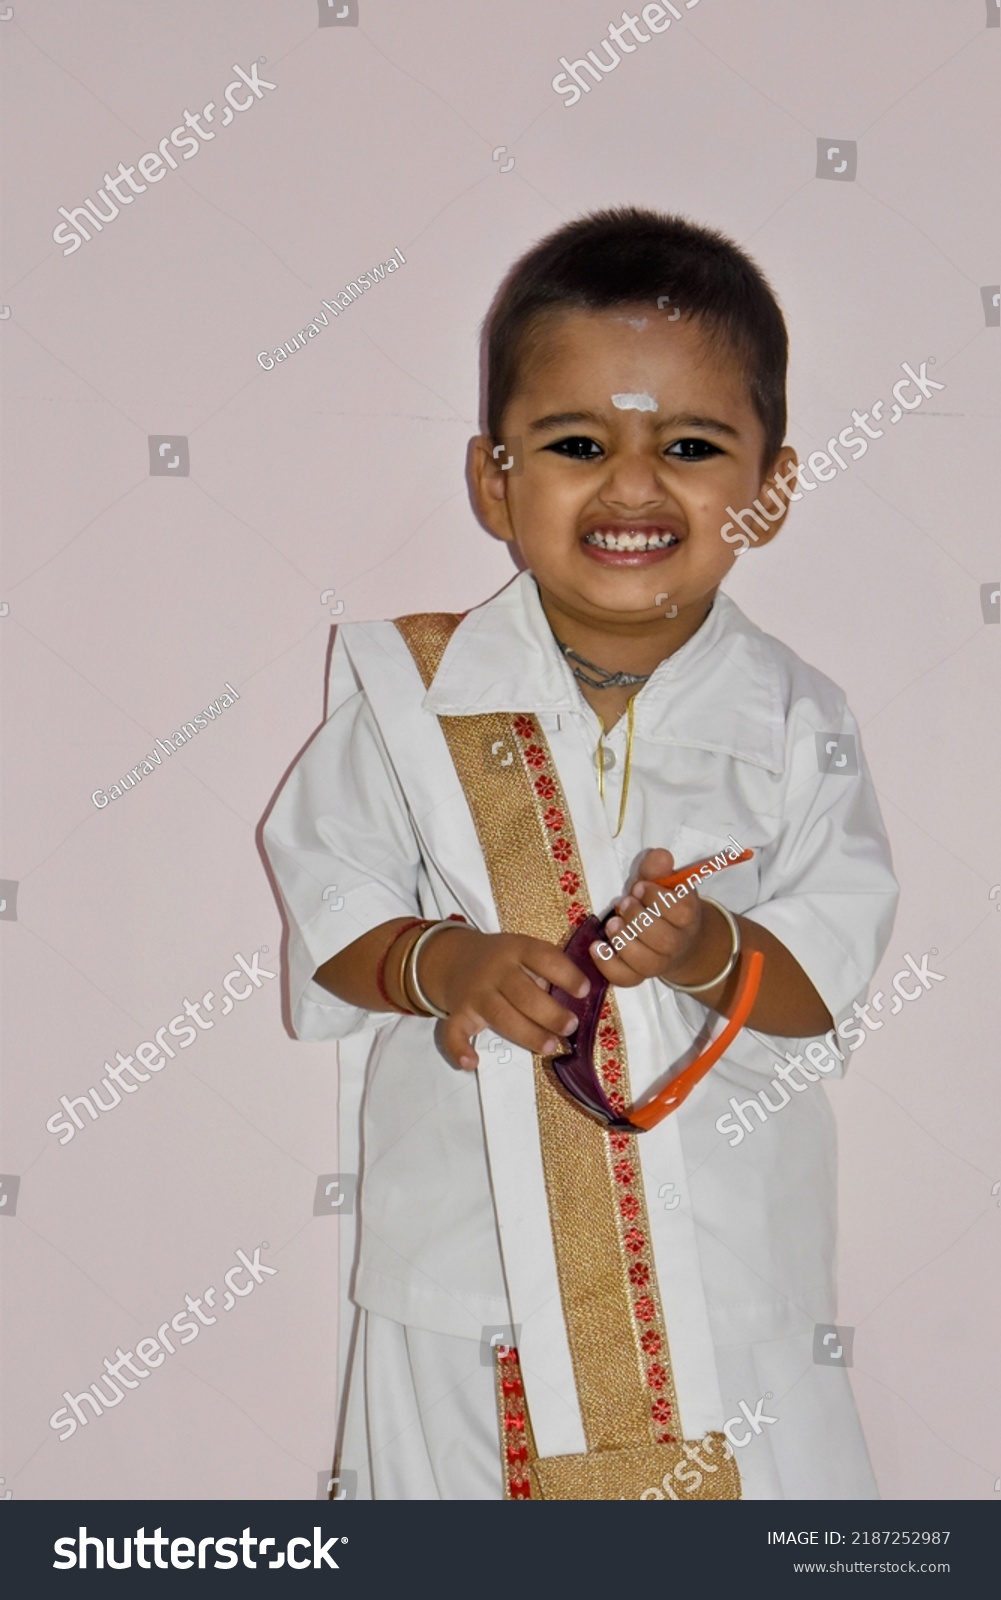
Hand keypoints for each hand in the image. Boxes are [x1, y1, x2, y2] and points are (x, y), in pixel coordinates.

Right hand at [417, 926, 589, 1070]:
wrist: (457, 958)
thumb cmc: (506, 961)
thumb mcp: (525, 952)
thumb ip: (548, 970)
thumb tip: (582, 997)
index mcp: (517, 950)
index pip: (543, 958)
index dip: (566, 974)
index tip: (584, 991)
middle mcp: (496, 970)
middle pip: (523, 993)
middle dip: (550, 1013)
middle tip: (570, 1027)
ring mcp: (476, 993)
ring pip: (500, 1015)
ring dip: (526, 1033)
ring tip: (549, 1047)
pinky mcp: (459, 1013)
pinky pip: (453, 1032)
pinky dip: (459, 1049)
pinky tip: (472, 1063)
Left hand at [590, 847, 731, 990]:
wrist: (677, 940)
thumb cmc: (663, 906)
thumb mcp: (663, 883)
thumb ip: (659, 868)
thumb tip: (660, 856)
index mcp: (687, 915)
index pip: (680, 911)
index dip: (656, 898)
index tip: (637, 886)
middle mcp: (678, 943)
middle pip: (663, 940)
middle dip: (637, 919)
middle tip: (622, 904)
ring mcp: (660, 963)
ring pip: (646, 962)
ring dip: (624, 941)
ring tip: (611, 924)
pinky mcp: (641, 976)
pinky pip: (627, 979)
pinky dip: (609, 965)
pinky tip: (596, 947)